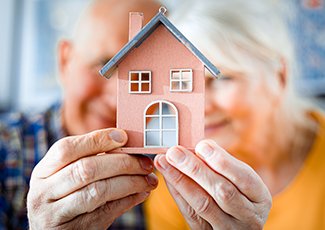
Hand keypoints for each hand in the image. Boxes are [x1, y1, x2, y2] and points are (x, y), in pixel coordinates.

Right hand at [27, 128, 157, 229]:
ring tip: (149, 180)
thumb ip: (88, 161)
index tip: (124, 137)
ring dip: (130, 182)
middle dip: (122, 163)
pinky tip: (142, 193)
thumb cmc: (65, 198)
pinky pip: (106, 212)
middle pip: (87, 169)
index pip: (67, 149)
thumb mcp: (65, 178)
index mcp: (43, 172)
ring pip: (99, 191)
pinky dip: (128, 200)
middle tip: (145, 163)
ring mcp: (55, 214)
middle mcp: (43, 192)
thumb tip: (125, 142)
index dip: (97, 139)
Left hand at [154, 139, 271, 229]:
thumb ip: (224, 166)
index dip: (222, 161)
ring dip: (180, 179)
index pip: (244, 178)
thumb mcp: (240, 182)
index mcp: (260, 198)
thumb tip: (200, 146)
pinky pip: (190, 213)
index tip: (202, 146)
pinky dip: (177, 192)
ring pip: (203, 204)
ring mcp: (228, 229)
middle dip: (196, 169)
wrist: (235, 226)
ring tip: (164, 161)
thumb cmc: (238, 196)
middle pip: (222, 192)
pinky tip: (167, 175)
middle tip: (175, 152)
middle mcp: (248, 217)